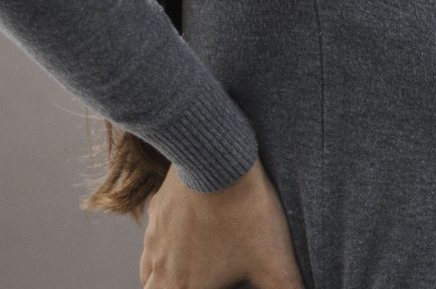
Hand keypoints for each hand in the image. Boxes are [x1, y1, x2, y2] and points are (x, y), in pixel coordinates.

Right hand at [140, 159, 304, 288]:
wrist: (216, 158)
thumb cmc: (244, 212)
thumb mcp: (274, 259)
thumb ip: (288, 287)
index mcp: (183, 285)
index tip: (216, 286)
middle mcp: (160, 264)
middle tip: (199, 281)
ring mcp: (155, 234)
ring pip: (147, 266)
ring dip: (163, 272)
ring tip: (190, 267)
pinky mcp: (158, 207)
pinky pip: (155, 231)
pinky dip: (166, 239)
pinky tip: (189, 228)